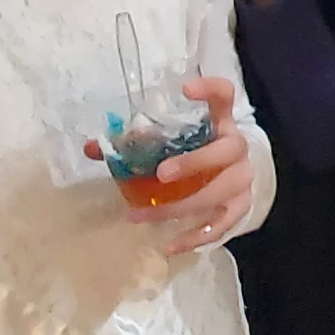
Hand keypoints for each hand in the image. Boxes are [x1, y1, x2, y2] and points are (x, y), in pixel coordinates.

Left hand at [87, 77, 253, 255]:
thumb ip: (134, 143)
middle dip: (194, 163)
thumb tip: (92, 148)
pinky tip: (170, 245)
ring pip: (219, 192)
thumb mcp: (173, 142)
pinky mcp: (241, 206)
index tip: (185, 89)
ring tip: (143, 215)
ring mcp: (242, 178)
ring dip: (181, 206)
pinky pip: (220, 225)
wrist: (234, 178)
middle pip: (226, 150)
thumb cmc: (197, 154)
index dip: (210, 90)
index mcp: (220, 121)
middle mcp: (236, 147)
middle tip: (161, 174)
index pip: (224, 95)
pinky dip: (195, 237)